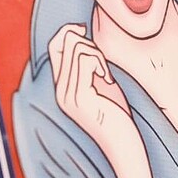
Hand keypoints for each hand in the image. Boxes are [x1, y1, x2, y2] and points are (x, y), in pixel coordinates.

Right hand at [48, 24, 153, 177]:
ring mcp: (68, 95)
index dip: (69, 31)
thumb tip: (85, 35)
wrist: (123, 146)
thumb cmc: (116, 116)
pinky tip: (107, 79)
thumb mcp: (100, 85)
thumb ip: (90, 65)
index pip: (54, 46)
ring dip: (97, 54)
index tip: (88, 35)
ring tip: (105, 74)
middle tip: (102, 64)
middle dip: (88, 43)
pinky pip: (85, 60)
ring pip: (77, 48)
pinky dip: (99, 62)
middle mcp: (60, 90)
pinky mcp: (80, 98)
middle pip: (65, 42)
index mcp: (62, 87)